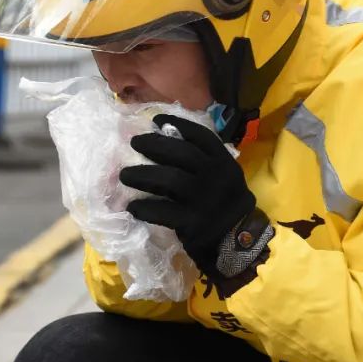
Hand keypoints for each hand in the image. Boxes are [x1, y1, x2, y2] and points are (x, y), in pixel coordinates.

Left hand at [120, 114, 256, 278]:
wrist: (237, 241)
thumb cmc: (222, 203)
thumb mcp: (223, 176)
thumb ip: (203, 160)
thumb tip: (165, 139)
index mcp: (223, 162)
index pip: (201, 136)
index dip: (178, 124)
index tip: (156, 120)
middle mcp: (216, 177)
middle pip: (181, 154)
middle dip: (154, 145)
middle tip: (135, 143)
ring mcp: (204, 200)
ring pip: (169, 180)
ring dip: (142, 175)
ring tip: (125, 175)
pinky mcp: (193, 223)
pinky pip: (163, 211)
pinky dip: (145, 208)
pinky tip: (133, 207)